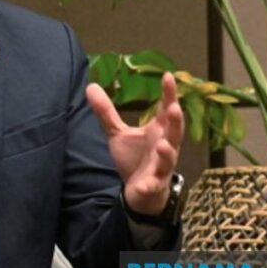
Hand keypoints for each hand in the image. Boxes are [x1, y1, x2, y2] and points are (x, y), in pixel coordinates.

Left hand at [86, 72, 183, 215]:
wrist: (140, 192)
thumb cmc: (134, 158)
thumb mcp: (118, 133)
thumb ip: (107, 112)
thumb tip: (91, 85)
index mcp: (158, 131)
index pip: (166, 109)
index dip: (169, 94)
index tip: (168, 76)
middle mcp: (165, 145)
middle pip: (174, 132)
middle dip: (176, 121)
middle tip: (175, 107)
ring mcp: (162, 166)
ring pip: (168, 158)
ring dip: (167, 152)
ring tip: (162, 146)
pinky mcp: (154, 184)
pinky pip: (154, 185)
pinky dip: (150, 185)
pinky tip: (145, 185)